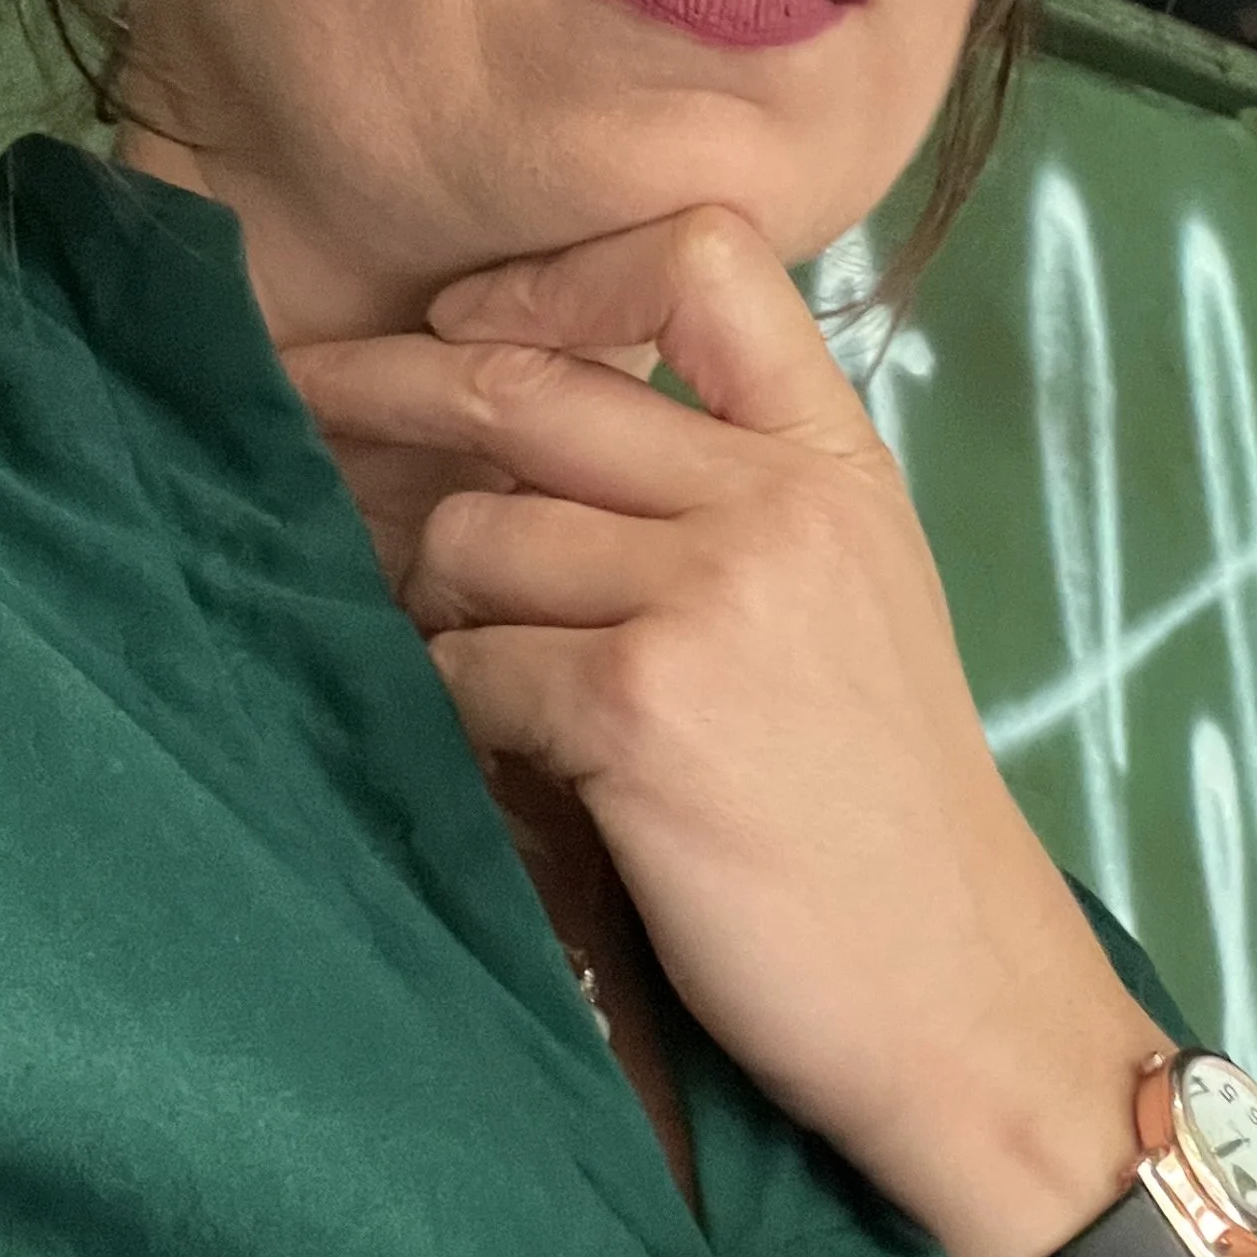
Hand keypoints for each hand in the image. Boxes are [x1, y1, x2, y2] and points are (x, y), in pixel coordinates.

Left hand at [280, 206, 1167, 1256]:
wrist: (959, 997)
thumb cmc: (879, 816)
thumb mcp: (847, 601)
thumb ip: (723, 499)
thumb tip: (511, 445)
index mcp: (834, 462)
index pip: (704, 258)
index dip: (561, 274)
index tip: (475, 324)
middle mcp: (776, 501)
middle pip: (527, 387)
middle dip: (383, 386)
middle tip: (297, 395)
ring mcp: (708, 594)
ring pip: (468, 537)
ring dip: (439, 607)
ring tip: (491, 680)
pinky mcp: (638, 703)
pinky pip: (462, 667)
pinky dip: (455, 713)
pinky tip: (508, 760)